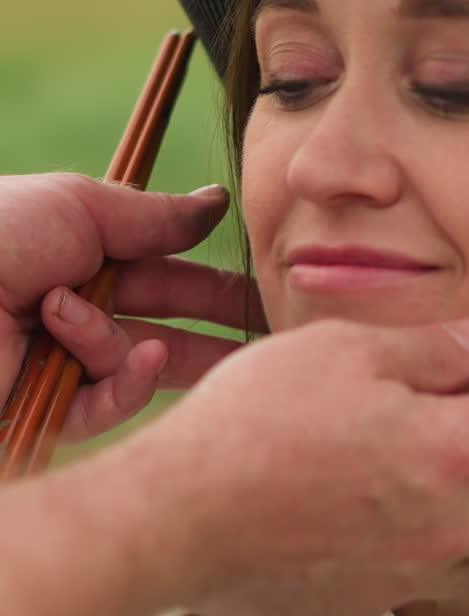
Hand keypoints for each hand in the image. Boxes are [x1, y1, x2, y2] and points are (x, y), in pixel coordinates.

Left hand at [0, 173, 266, 440]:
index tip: (267, 285)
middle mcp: (75, 311)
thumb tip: (218, 202)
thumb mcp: (80, 206)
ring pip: (140, 364)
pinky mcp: (48, 412)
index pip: (164, 273)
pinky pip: (111, 403)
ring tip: (95, 327)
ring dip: (129, 343)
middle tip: (274, 335)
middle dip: (215, 329)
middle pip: (165, 325)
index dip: (214, 281)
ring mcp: (61, 364)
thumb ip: (155, 215)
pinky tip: (136, 358)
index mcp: (79, 257)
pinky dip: (124, 381)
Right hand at [124, 317, 468, 615]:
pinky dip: (407, 554)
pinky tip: (361, 520)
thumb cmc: (254, 420)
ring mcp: (400, 582)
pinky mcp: (355, 613)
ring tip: (428, 483)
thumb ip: (429, 350)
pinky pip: (410, 588)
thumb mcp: (342, 348)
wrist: (175, 516)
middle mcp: (443, 530)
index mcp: (449, 453)